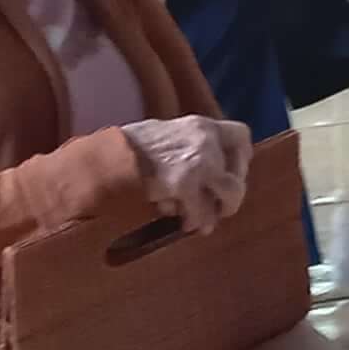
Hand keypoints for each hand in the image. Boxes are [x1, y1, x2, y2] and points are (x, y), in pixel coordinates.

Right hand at [119, 115, 251, 231]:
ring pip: (231, 193)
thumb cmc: (131, 149)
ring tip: (203, 223)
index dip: (240, 159)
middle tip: (220, 208)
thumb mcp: (167, 137)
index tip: (230, 174)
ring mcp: (199, 161)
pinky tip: (184, 224)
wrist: (106, 158)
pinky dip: (195, 220)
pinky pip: (202, 210)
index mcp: (201, 125)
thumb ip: (189, 148)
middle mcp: (206, 139)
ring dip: (217, 211)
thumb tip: (208, 175)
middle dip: (231, 195)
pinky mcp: (186, 183)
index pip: (241, 136)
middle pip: (238, 173)